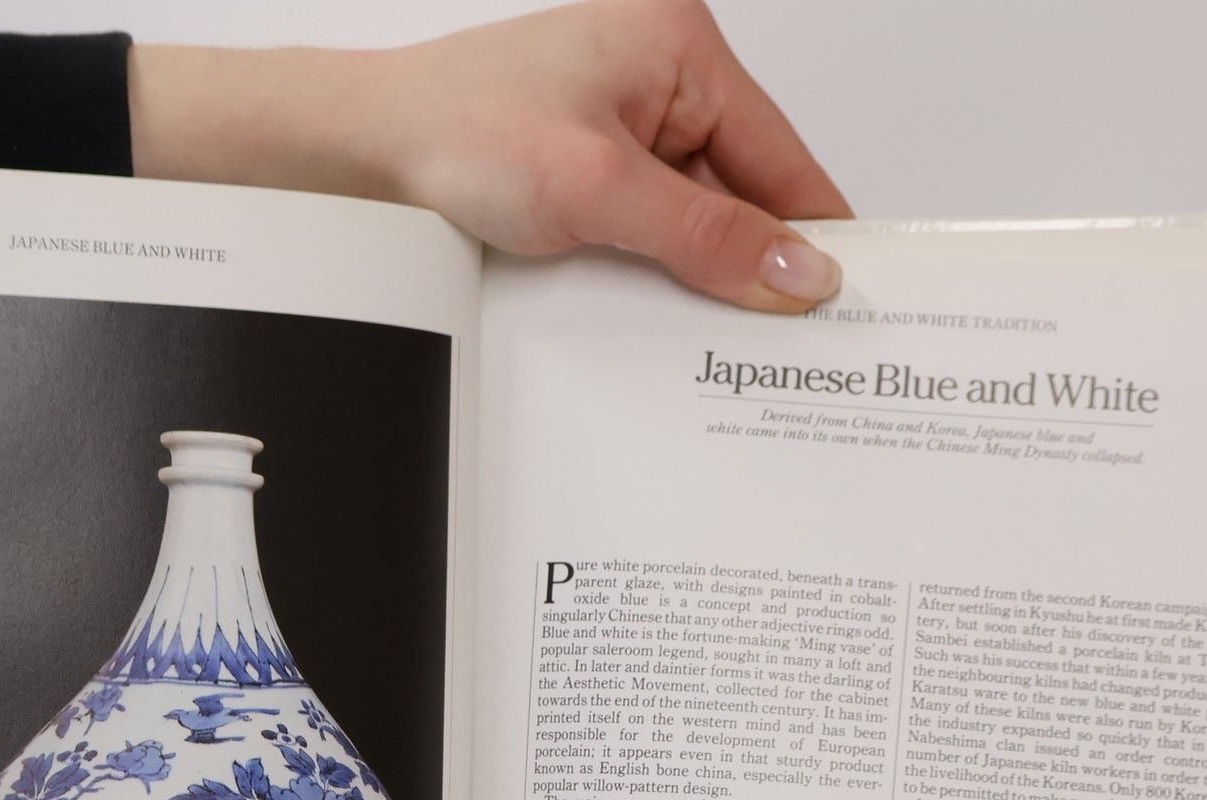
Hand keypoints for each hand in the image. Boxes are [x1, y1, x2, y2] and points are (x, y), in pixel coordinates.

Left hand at [130, 0, 851, 311]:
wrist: (355, 161)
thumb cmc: (453, 134)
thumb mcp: (600, 192)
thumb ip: (708, 237)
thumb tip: (801, 272)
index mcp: (678, 46)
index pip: (783, 157)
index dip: (817, 235)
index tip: (851, 303)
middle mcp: (656, 80)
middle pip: (744, 196)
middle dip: (752, 267)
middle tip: (783, 346)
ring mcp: (620, 130)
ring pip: (696, 225)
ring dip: (697, 280)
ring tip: (708, 338)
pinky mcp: (588, 176)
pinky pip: (650, 237)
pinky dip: (656, 279)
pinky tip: (656, 319)